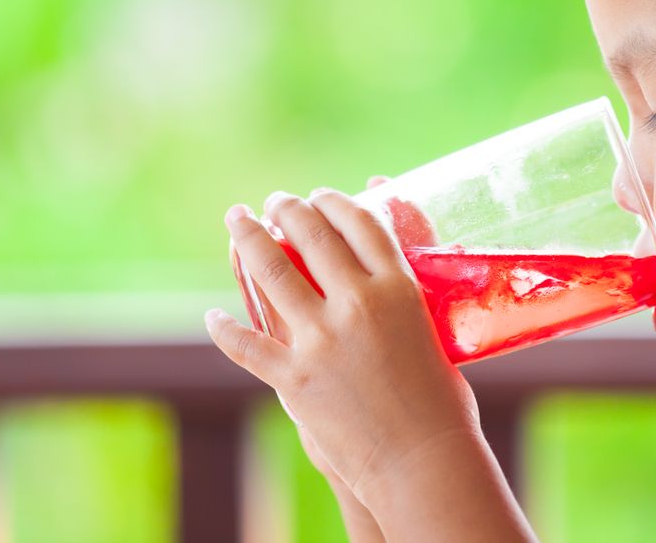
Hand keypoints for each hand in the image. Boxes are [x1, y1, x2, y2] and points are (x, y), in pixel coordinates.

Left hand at [208, 182, 479, 506]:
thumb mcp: (431, 334)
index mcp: (399, 288)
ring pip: (271, 270)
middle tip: (275, 201)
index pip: (361, 223)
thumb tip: (391, 276)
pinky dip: (224, 328)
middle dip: (286, 208)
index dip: (335, 201)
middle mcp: (358, 303)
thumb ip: (404, 301)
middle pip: (313, 235)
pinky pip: (246, 343)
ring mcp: (321, 340)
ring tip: (238, 219)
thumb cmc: (441, 403)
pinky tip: (214, 316)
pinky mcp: (294, 378)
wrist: (424, 460)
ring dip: (248, 237)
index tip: (319, 194)